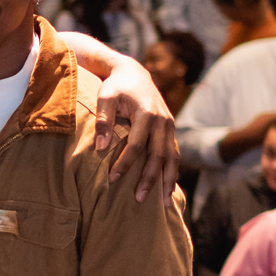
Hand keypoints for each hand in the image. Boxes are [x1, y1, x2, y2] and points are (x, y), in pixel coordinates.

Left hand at [95, 56, 178, 204]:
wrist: (133, 73)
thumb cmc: (115, 87)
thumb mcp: (105, 97)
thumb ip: (103, 121)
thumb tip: (101, 148)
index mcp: (147, 114)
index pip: (137, 146)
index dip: (125, 164)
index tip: (112, 179)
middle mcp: (162, 121)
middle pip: (159, 156)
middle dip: (149, 179)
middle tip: (139, 199)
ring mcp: (169, 125)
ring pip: (172, 157)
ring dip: (168, 180)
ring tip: (164, 202)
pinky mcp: (169, 129)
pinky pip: (174, 153)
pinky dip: (172, 171)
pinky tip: (168, 187)